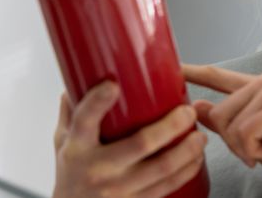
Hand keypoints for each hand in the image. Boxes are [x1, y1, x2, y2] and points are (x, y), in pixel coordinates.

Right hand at [51, 81, 206, 197]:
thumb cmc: (70, 172)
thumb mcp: (62, 140)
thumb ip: (73, 110)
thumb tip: (85, 74)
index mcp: (76, 147)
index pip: (84, 120)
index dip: (98, 102)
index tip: (113, 85)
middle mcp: (97, 169)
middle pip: (140, 144)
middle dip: (170, 126)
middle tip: (187, 112)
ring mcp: (117, 190)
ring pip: (161, 168)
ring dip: (187, 150)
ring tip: (199, 136)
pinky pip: (166, 187)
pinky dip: (185, 171)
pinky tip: (196, 159)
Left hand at [182, 64, 261, 197]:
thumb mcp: (250, 141)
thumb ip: (225, 122)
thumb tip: (195, 106)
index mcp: (257, 88)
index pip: (218, 77)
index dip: (192, 71)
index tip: (171, 65)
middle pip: (217, 114)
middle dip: (233, 142)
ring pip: (228, 125)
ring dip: (246, 149)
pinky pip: (243, 134)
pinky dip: (255, 152)